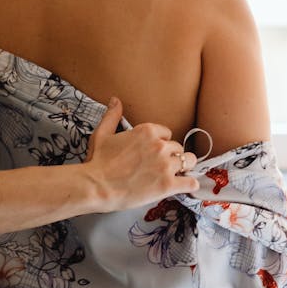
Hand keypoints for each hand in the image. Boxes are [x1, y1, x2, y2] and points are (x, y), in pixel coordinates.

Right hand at [85, 97, 199, 212]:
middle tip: (162, 166)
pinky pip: (190, 182)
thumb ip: (112, 116)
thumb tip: (115, 100)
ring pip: (189, 161)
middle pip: (178, 147)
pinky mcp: (168, 184)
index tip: (155, 152)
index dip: (162, 143)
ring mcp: (165, 165)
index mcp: (147, 131)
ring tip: (178, 174)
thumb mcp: (102, 134)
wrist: (96, 187)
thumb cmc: (97, 162)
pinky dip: (190, 185)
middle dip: (172, 156)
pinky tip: (185, 186)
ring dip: (185, 167)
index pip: (167, 133)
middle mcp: (159, 146)